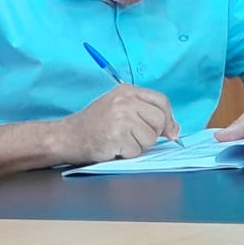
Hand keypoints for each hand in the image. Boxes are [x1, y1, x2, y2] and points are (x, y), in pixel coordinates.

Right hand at [55, 84, 176, 163]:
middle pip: (159, 120)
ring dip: (138, 145)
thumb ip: (146, 114)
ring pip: (150, 138)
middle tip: (135, 137)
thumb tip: (175, 131)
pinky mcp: (117, 135)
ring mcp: (121, 118)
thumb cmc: (95, 124)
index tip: (168, 131)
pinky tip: (114, 147)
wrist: (67, 136)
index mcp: (127, 90)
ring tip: (121, 141)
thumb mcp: (119, 108)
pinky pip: (137, 150)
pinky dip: (127, 154)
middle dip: (152, 134)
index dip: (168, 118)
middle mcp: (125, 100)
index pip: (162, 101)